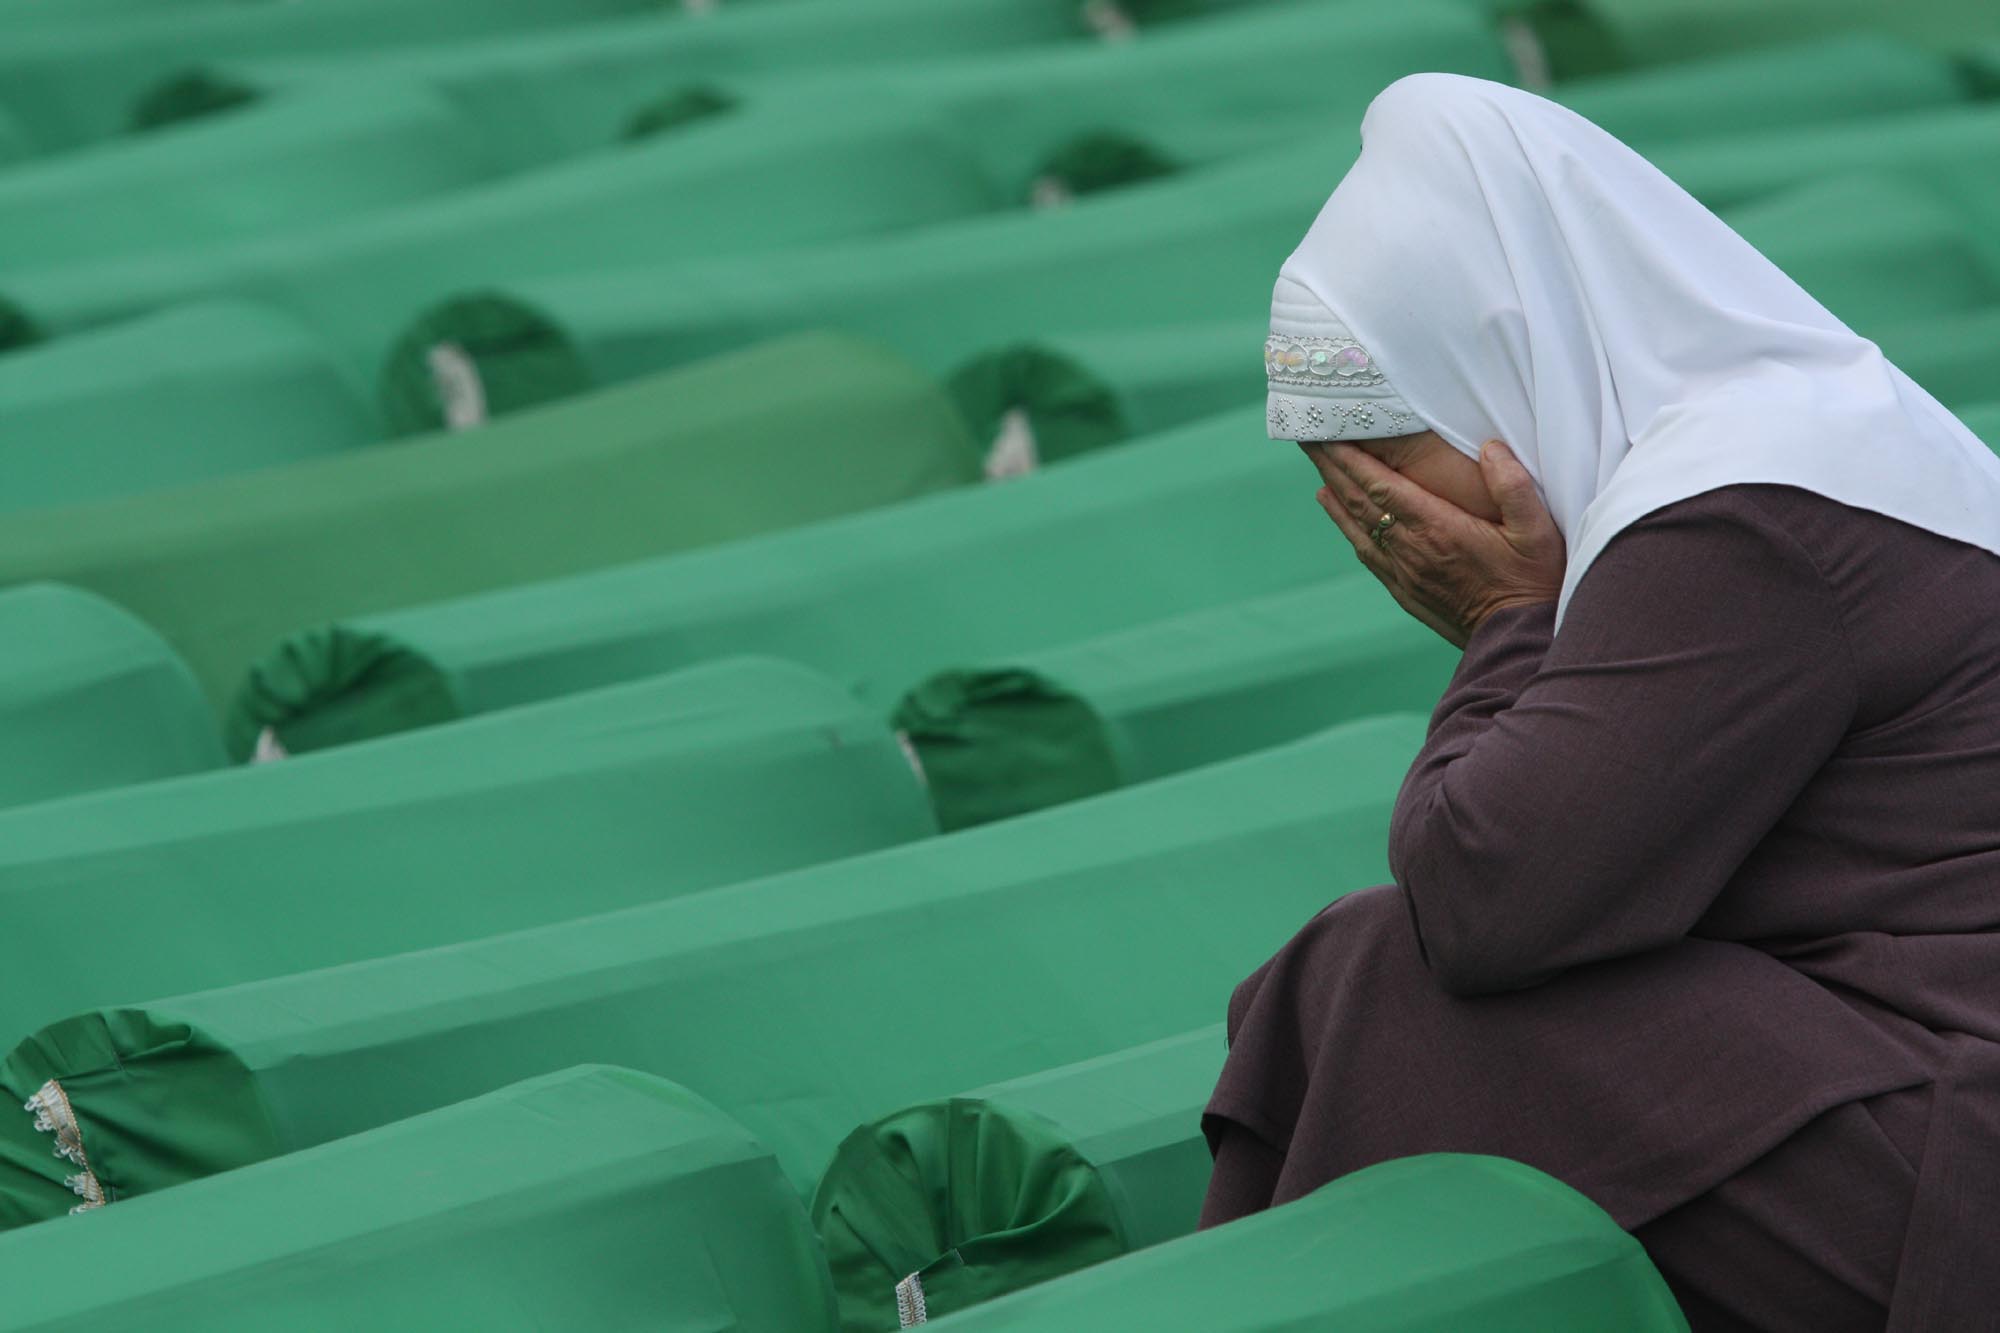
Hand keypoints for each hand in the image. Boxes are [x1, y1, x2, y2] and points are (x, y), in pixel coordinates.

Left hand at [1306, 439, 1565, 647]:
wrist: (1517, 641)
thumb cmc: (1532, 582)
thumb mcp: (1537, 530)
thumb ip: (1513, 486)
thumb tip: (1490, 447)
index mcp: (1438, 528)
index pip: (1380, 485)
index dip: (1351, 458)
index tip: (1328, 433)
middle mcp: (1411, 549)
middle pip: (1359, 501)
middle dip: (1333, 466)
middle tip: (1310, 439)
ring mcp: (1404, 572)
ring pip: (1356, 525)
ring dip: (1334, 493)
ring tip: (1318, 467)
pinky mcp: (1404, 590)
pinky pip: (1365, 551)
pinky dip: (1346, 526)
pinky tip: (1336, 510)